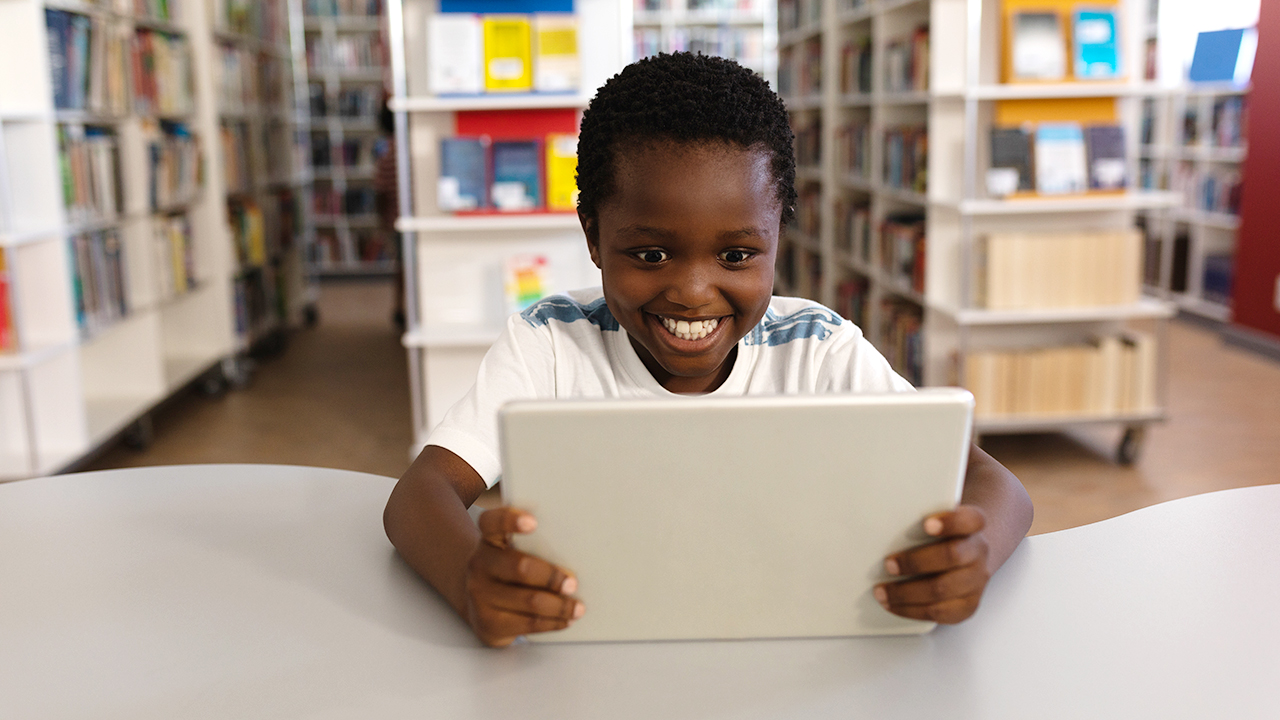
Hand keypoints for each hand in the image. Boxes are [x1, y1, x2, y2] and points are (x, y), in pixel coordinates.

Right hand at [465, 507, 584, 646]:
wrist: (479, 604)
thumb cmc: (509, 573)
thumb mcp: (513, 553)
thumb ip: (535, 546)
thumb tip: (577, 555)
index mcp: (489, 540)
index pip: (492, 523)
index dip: (510, 520)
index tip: (534, 522)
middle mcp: (480, 565)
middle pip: (520, 567)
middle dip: (552, 577)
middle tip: (573, 583)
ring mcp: (480, 596)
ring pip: (530, 601)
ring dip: (560, 605)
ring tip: (578, 607)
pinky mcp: (489, 624)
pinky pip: (529, 624)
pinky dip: (554, 622)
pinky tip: (566, 620)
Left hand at [874, 505, 990, 623]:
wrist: (969, 557)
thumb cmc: (943, 536)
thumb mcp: (937, 520)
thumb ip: (918, 518)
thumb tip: (880, 522)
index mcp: (973, 525)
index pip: (971, 520)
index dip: (951, 522)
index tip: (926, 524)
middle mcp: (978, 552)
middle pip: (952, 556)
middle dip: (915, 562)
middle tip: (888, 564)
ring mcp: (977, 581)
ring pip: (942, 589)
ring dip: (906, 592)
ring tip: (881, 591)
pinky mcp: (969, 605)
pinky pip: (940, 613)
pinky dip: (911, 610)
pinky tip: (892, 604)